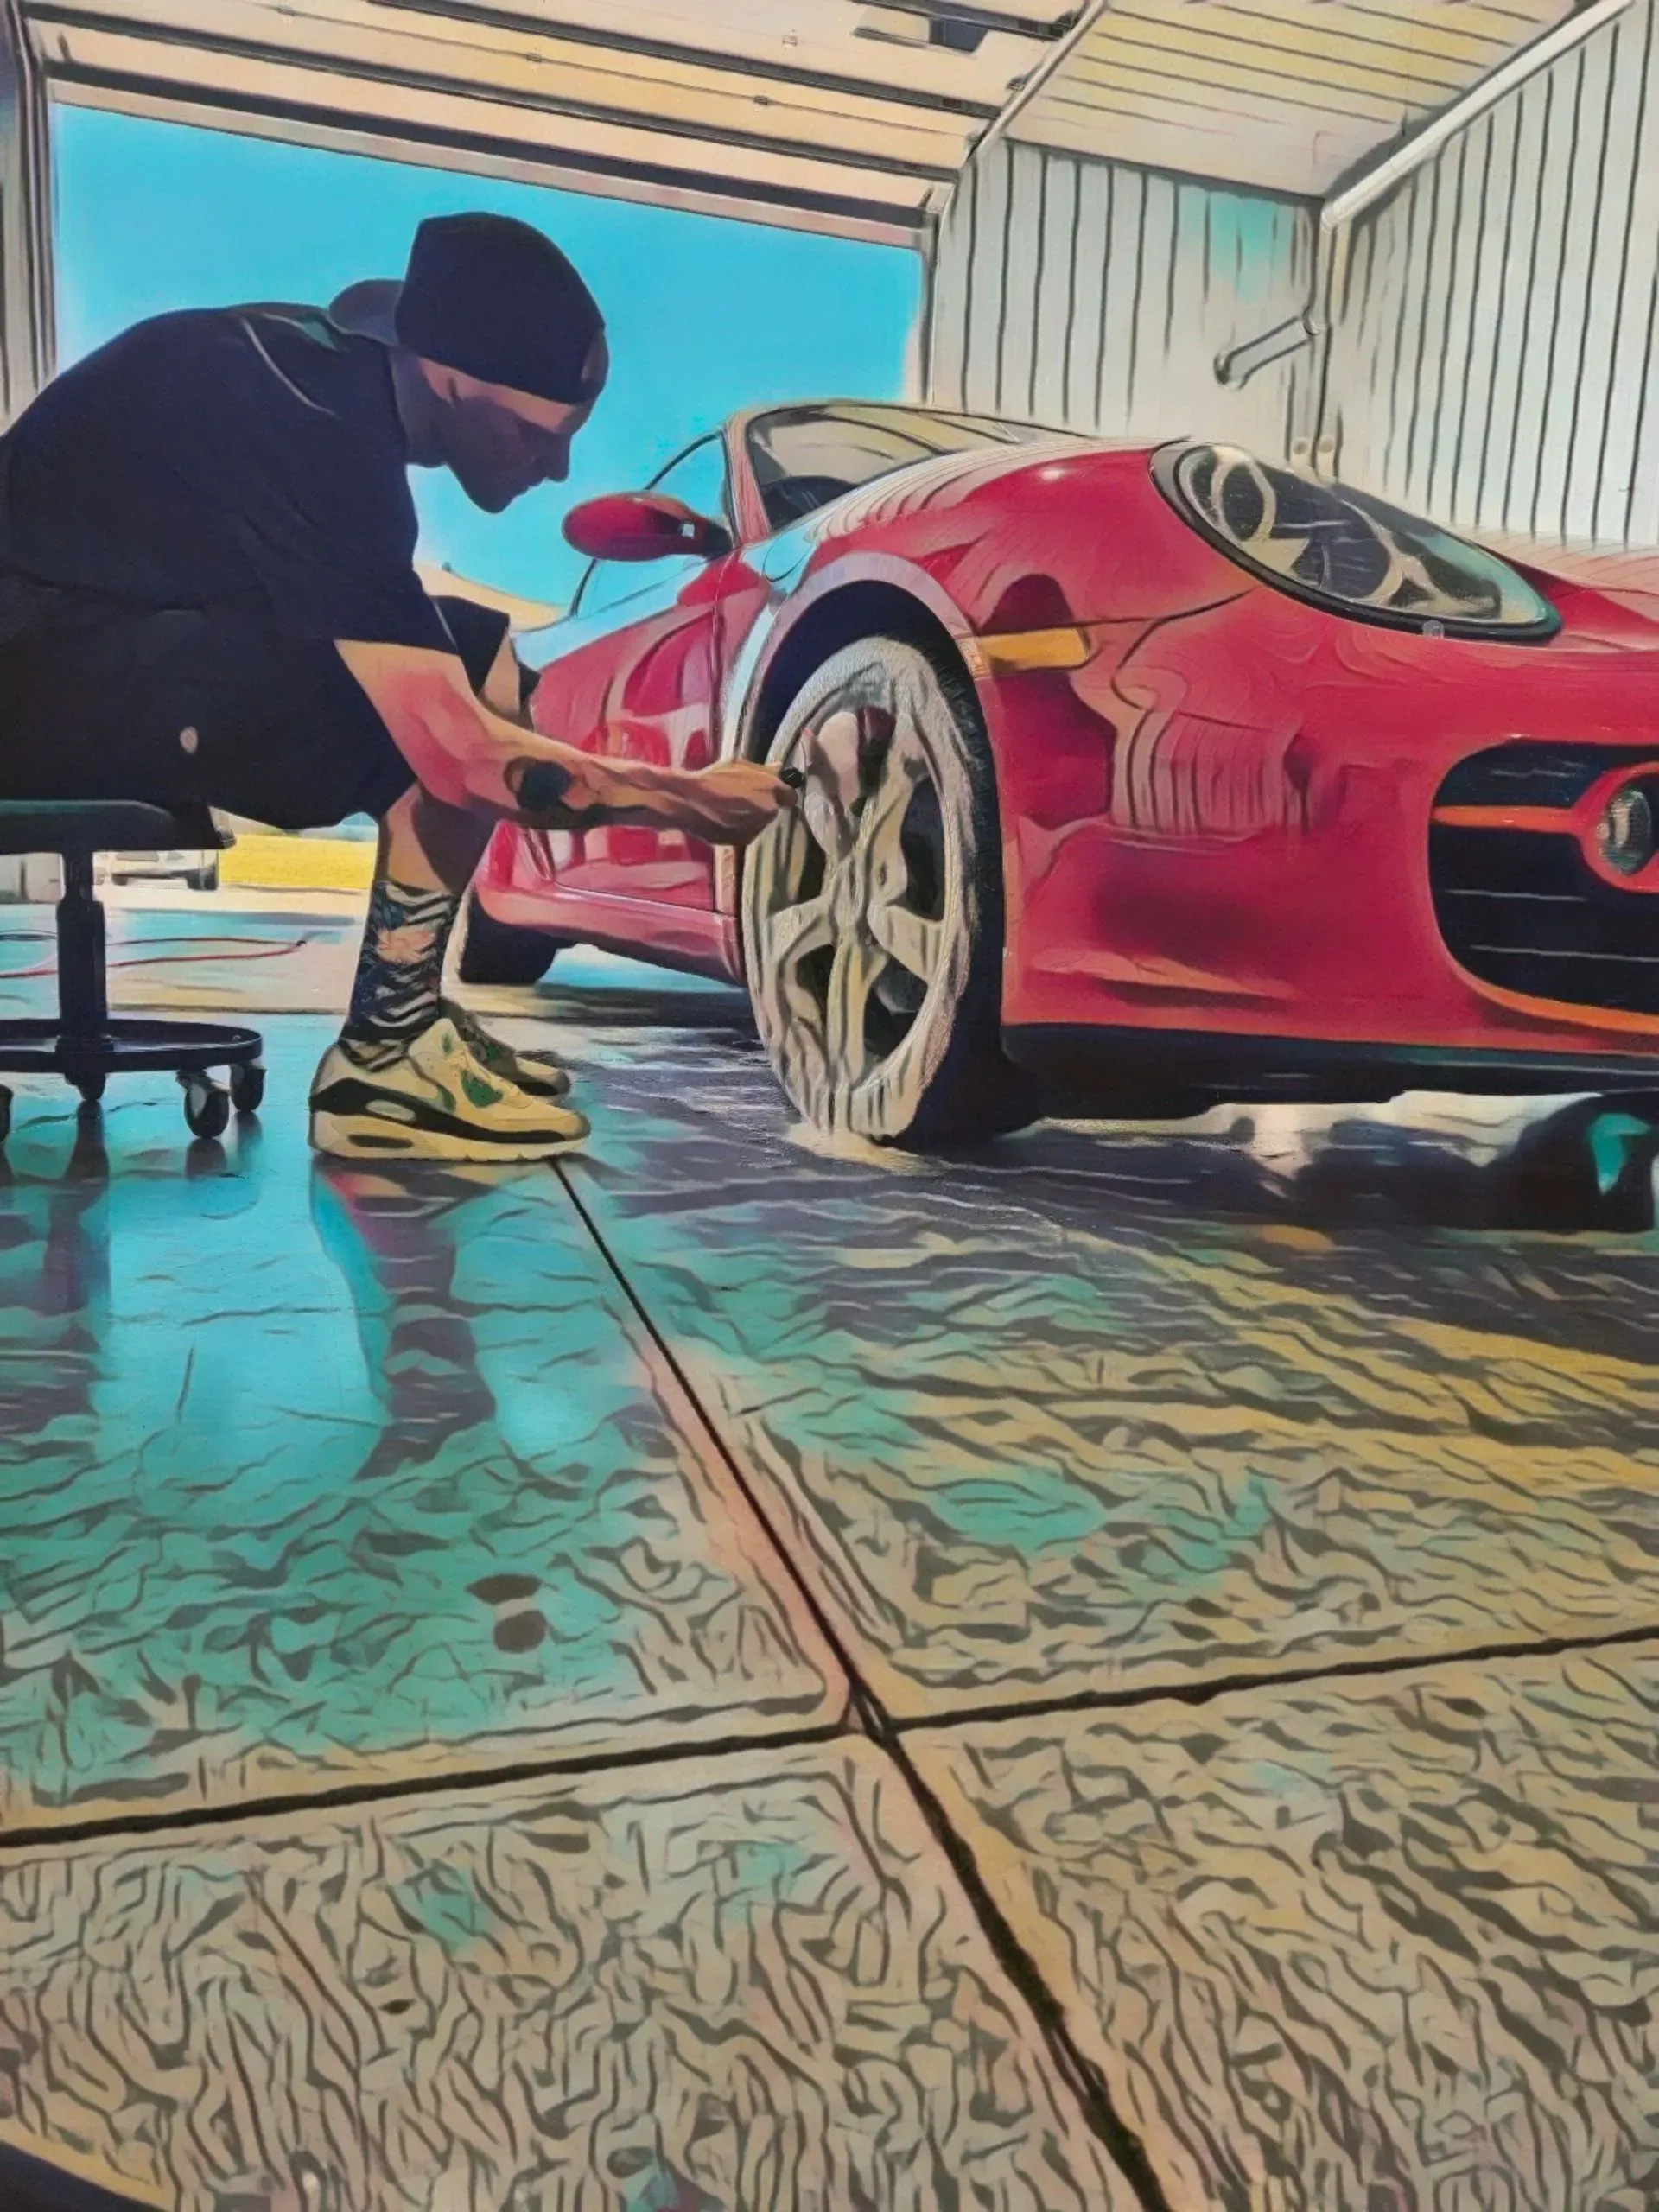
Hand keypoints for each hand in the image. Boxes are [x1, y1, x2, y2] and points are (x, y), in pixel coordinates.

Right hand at [659, 760, 797, 845]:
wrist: (688, 803)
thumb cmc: (712, 779)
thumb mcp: (737, 765)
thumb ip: (762, 769)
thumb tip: (778, 768)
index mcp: (770, 788)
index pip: (790, 796)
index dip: (780, 793)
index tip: (771, 791)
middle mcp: (768, 811)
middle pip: (773, 810)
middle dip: (762, 804)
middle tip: (741, 796)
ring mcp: (756, 828)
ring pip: (759, 822)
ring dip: (750, 817)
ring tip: (728, 808)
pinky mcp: (743, 841)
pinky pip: (746, 832)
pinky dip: (739, 827)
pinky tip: (723, 818)